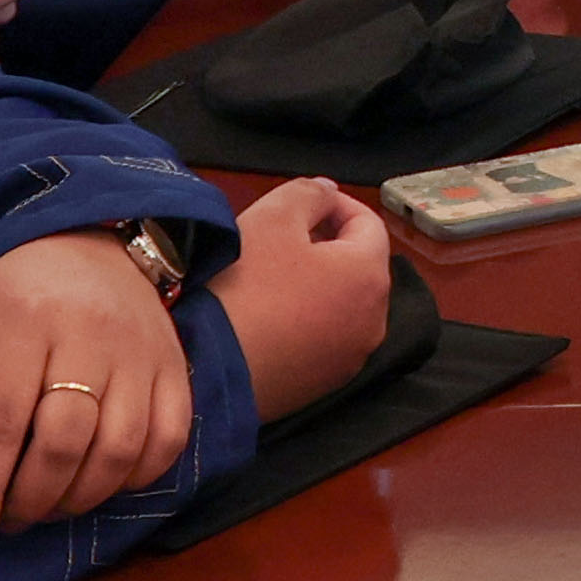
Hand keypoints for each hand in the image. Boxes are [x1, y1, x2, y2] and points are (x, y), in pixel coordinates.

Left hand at [0, 228, 196, 547]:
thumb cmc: (17, 292)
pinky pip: (168, 439)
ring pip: (121, 447)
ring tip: (51, 508)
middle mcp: (90, 336)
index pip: (4, 418)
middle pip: (66, 438)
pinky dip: (136, 478)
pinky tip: (102, 484)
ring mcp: (141, 353)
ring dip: (83, 496)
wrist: (99, 248)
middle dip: (34, 497)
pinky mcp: (176, 368)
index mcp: (26, 321)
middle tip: (11, 519)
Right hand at [209, 177, 397, 418]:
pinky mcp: (322, 386)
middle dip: (326, 244)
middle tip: (282, 237)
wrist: (205, 369)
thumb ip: (309, 194)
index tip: (302, 202)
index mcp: (370, 277)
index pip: (368, 224)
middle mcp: (374, 321)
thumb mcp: (273, 217)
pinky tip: (269, 316)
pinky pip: (323, 339)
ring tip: (272, 276)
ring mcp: (350, 359)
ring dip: (316, 284)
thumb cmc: (244, 286)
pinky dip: (306, 321)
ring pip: (341, 304)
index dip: (336, 205)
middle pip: (358, 266)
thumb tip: (329, 193)